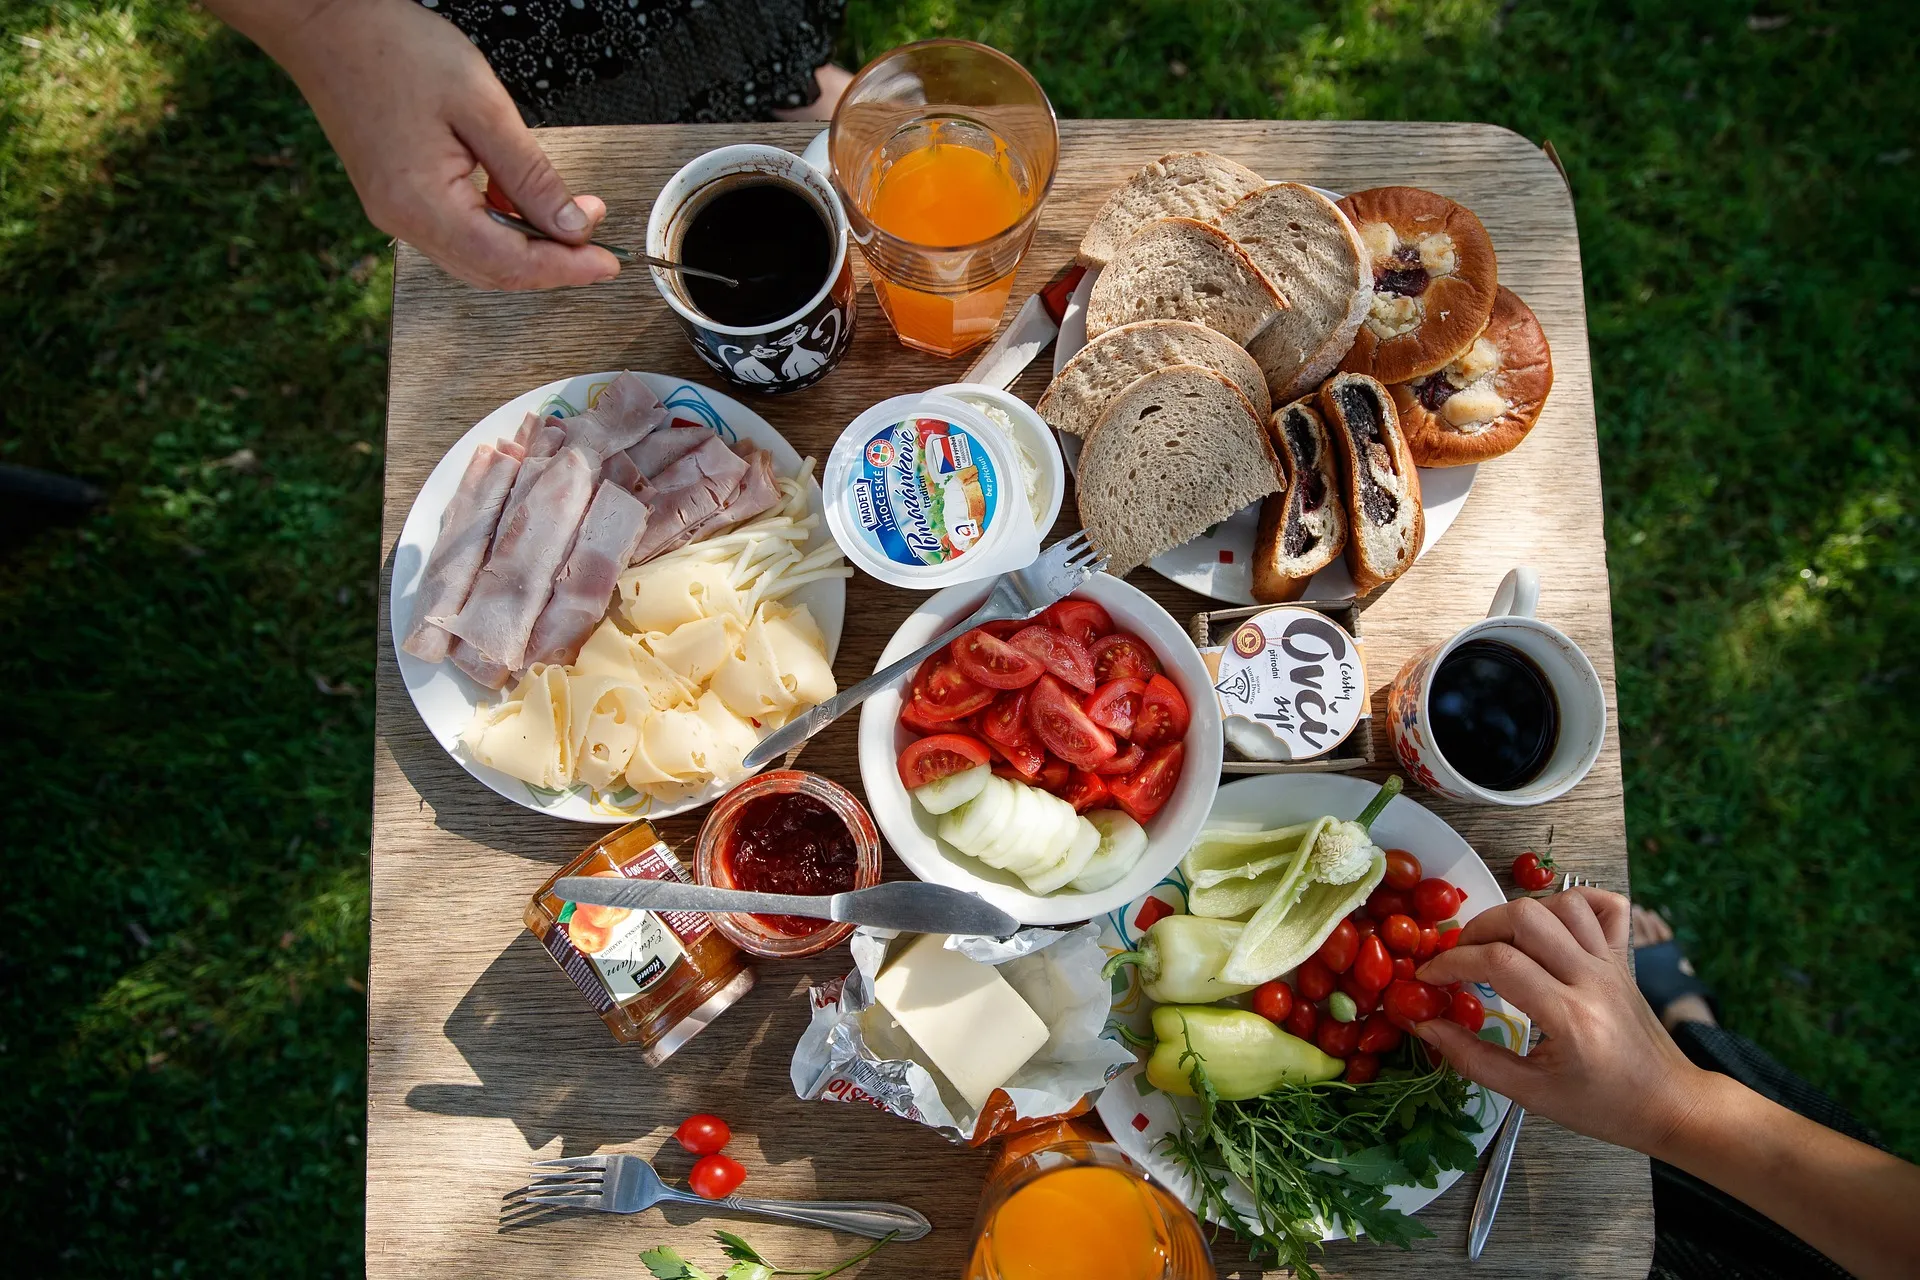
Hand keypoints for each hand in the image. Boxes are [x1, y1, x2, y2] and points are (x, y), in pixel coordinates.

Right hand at [218, 0, 619, 288]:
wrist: (325, 21)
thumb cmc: (391, 48)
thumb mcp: (483, 107)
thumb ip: (530, 175)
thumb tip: (571, 225)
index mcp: (421, 203)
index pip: (508, 263)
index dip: (565, 268)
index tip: (606, 262)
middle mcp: (402, 219)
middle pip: (493, 272)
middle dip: (551, 263)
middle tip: (595, 243)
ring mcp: (394, 212)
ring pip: (476, 257)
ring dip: (526, 247)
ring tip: (566, 215)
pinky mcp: (394, 197)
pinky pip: (456, 233)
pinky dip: (496, 228)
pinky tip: (518, 199)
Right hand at [1413, 888, 1711, 1158]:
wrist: (1671, 1105)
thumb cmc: (1604, 1107)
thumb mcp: (1531, 1095)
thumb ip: (1473, 1058)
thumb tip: (1424, 1025)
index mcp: (1569, 1016)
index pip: (1498, 964)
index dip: (1451, 963)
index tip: (1428, 979)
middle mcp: (1592, 978)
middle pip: (1524, 917)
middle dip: (1477, 930)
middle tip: (1460, 958)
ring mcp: (1611, 963)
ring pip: (1560, 904)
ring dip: (1517, 915)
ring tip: (1500, 944)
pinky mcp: (1623, 958)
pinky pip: (1606, 906)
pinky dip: (1574, 902)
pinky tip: (1551, 924)